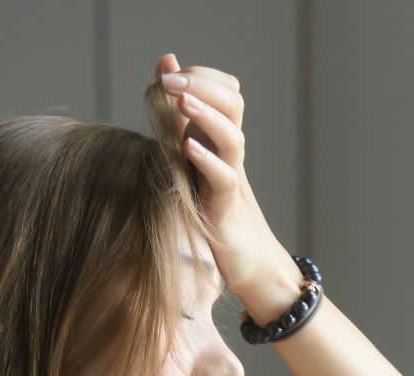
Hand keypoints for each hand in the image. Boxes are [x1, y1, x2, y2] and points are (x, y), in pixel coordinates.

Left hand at [150, 53, 294, 301]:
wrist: (252, 267)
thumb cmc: (217, 218)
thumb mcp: (193, 170)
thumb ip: (178, 128)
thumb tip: (161, 89)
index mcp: (222, 143)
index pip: (225, 92)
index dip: (203, 75)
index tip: (170, 71)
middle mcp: (230, 156)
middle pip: (232, 105)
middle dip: (202, 84)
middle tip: (169, 79)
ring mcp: (232, 181)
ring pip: (231, 138)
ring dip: (206, 115)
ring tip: (181, 98)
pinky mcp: (227, 211)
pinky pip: (225, 180)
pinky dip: (208, 161)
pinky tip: (188, 147)